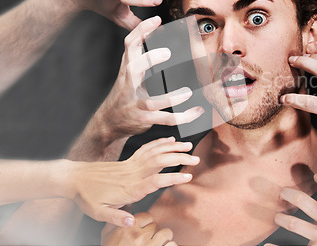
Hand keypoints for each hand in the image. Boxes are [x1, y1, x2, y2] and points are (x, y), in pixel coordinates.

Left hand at [70, 137, 198, 226]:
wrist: (73, 178)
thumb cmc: (86, 197)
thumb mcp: (98, 213)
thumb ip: (116, 218)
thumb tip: (133, 223)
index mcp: (130, 187)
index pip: (156, 180)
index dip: (173, 177)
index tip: (188, 176)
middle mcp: (134, 173)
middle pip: (160, 161)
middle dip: (180, 158)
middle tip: (196, 159)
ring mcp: (132, 164)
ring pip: (156, 152)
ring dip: (173, 148)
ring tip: (189, 146)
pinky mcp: (128, 160)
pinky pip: (146, 148)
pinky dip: (160, 142)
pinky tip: (170, 140)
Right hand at [96, 16, 203, 144]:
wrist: (108, 123)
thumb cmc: (124, 94)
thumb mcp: (128, 74)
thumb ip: (140, 59)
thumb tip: (155, 36)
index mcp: (127, 70)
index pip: (129, 45)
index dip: (141, 31)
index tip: (156, 19)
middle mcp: (129, 85)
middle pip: (134, 69)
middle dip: (149, 60)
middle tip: (167, 53)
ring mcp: (136, 103)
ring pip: (152, 102)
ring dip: (171, 98)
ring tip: (187, 92)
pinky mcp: (144, 119)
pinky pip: (165, 119)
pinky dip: (183, 117)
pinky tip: (197, 111)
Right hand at [102, 212, 176, 245]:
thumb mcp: (107, 235)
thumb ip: (116, 220)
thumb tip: (127, 207)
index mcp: (128, 228)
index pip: (147, 216)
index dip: (146, 223)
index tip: (144, 229)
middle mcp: (139, 236)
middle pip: (156, 225)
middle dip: (153, 232)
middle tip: (149, 239)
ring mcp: (150, 245)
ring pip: (166, 233)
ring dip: (164, 238)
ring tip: (159, 243)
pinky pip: (172, 244)